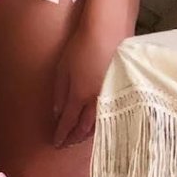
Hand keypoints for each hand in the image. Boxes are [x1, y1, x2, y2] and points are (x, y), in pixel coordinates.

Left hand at [52, 19, 123, 148]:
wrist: (107, 31)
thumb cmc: (80, 46)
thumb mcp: (62, 68)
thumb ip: (59, 92)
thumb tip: (57, 112)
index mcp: (78, 95)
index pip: (67, 122)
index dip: (61, 134)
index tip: (56, 144)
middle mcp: (95, 101)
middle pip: (83, 127)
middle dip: (73, 138)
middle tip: (66, 145)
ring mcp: (109, 97)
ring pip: (98, 123)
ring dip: (87, 134)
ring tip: (79, 139)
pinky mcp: (120, 91)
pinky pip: (109, 115)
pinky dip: (101, 124)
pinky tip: (98, 125)